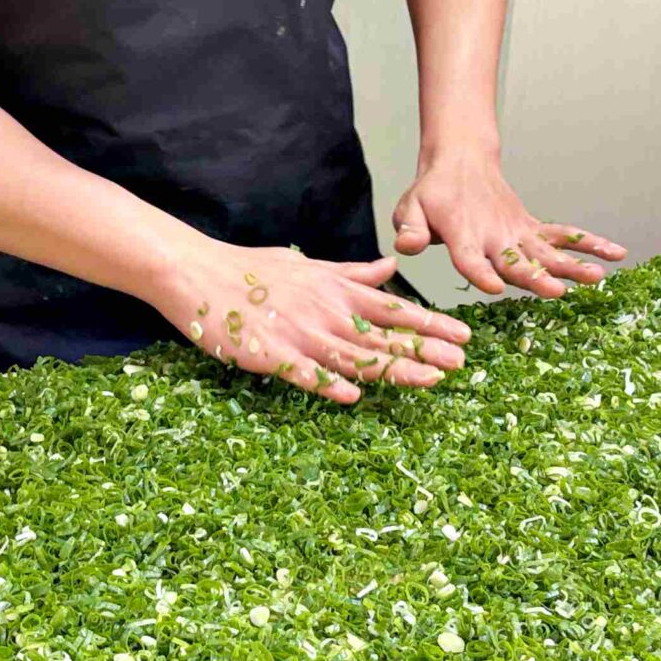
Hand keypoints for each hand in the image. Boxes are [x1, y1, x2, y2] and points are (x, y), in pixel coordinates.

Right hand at [146, 242, 470, 404]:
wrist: (196, 272)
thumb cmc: (251, 270)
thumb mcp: (307, 266)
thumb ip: (351, 273)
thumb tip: (391, 268)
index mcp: (335, 291)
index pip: (393, 310)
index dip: (430, 324)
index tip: (464, 335)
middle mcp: (324, 311)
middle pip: (382, 335)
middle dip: (425, 349)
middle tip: (461, 363)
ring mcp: (298, 333)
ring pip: (353, 355)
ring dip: (393, 368)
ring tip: (430, 380)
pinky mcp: (270, 353)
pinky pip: (303, 372)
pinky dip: (327, 382)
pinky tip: (353, 395)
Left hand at [393, 150, 626, 298]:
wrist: (461, 160)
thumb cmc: (432, 193)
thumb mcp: (410, 208)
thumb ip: (410, 228)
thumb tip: (406, 246)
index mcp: (462, 234)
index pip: (469, 257)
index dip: (480, 272)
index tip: (494, 287)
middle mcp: (494, 235)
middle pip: (516, 259)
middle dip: (535, 276)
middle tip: (556, 291)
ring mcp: (517, 232)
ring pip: (548, 250)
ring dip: (573, 264)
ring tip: (598, 277)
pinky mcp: (532, 229)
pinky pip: (565, 236)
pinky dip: (591, 243)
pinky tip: (617, 254)